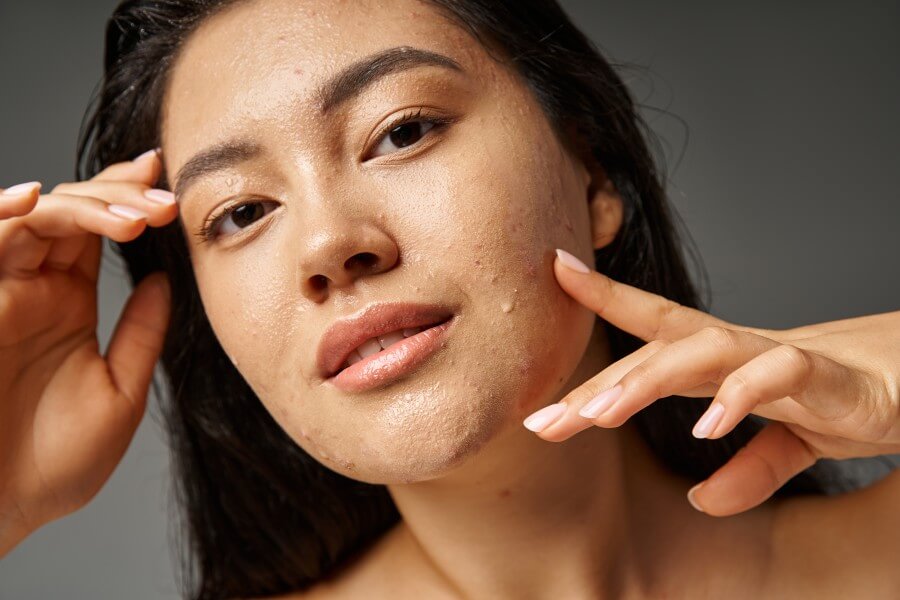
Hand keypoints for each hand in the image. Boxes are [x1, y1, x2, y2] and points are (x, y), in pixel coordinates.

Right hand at [0, 150, 177, 555]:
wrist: (0, 509)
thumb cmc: (55, 464)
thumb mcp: (120, 391)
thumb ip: (142, 333)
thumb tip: (167, 280)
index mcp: (68, 306)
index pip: (98, 234)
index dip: (129, 200)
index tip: (170, 186)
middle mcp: (33, 289)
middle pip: (72, 212)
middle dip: (117, 192)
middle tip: (164, 197)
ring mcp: (1, 291)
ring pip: (36, 216)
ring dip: (85, 206)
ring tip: (136, 218)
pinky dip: (7, 214)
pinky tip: (42, 202)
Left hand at [524, 248, 899, 516]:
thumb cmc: (856, 397)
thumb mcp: (795, 442)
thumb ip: (751, 467)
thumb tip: (703, 500)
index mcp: (728, 360)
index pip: (657, 322)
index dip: (606, 296)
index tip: (555, 270)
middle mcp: (745, 349)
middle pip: (660, 350)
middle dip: (599, 383)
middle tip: (542, 423)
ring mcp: (784, 356)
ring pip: (703, 350)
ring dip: (647, 380)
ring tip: (597, 415)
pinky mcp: (832, 376)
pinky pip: (780, 374)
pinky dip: (741, 395)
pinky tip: (707, 427)